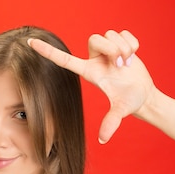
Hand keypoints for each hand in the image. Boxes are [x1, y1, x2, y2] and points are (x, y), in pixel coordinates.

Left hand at [29, 30, 155, 142]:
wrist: (145, 96)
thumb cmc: (130, 103)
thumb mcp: (121, 111)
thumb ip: (111, 123)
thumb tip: (102, 140)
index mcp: (89, 72)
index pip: (64, 60)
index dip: (47, 51)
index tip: (30, 42)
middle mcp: (95, 59)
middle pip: (95, 38)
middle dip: (112, 49)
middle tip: (121, 65)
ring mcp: (107, 51)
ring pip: (110, 35)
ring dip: (124, 48)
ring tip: (127, 64)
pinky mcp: (120, 43)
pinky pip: (124, 33)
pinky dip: (133, 43)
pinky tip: (133, 56)